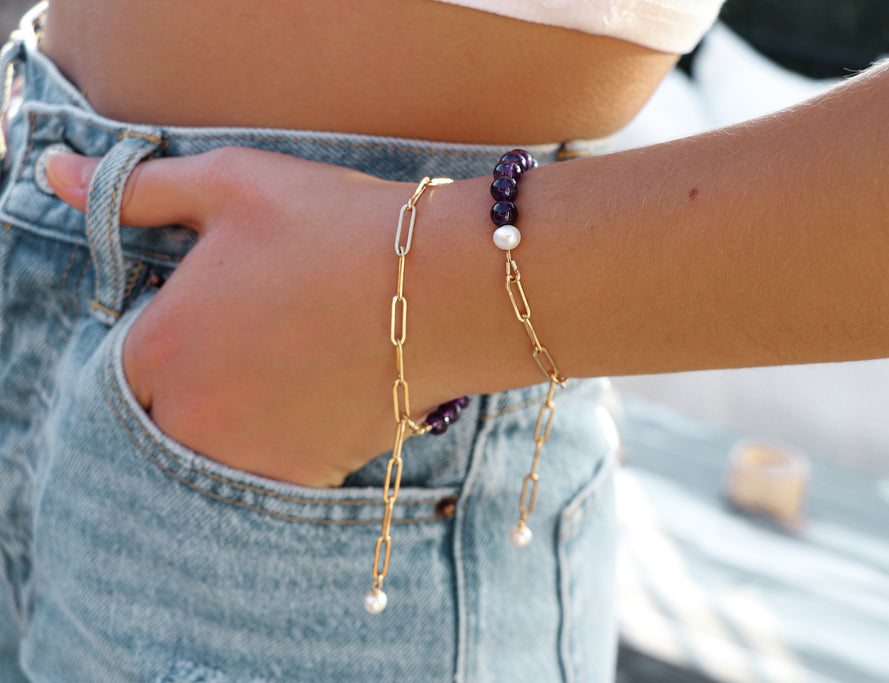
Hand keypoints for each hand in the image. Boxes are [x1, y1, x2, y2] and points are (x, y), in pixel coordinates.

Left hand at [47, 147, 443, 486]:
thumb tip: (51, 171)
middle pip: (170, 409)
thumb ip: (131, 191)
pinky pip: (275, 463)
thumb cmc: (333, 226)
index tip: (222, 307)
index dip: (174, 331)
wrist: (442, 288)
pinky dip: (291, 434)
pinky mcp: (307, 475)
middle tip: (266, 333)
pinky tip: (326, 387)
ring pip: (220, 441)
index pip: (130, 361)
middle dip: (204, 376)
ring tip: (298, 359)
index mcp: (158, 349)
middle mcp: (191, 419)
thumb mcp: (229, 186)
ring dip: (244, 411)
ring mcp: (251, 455)